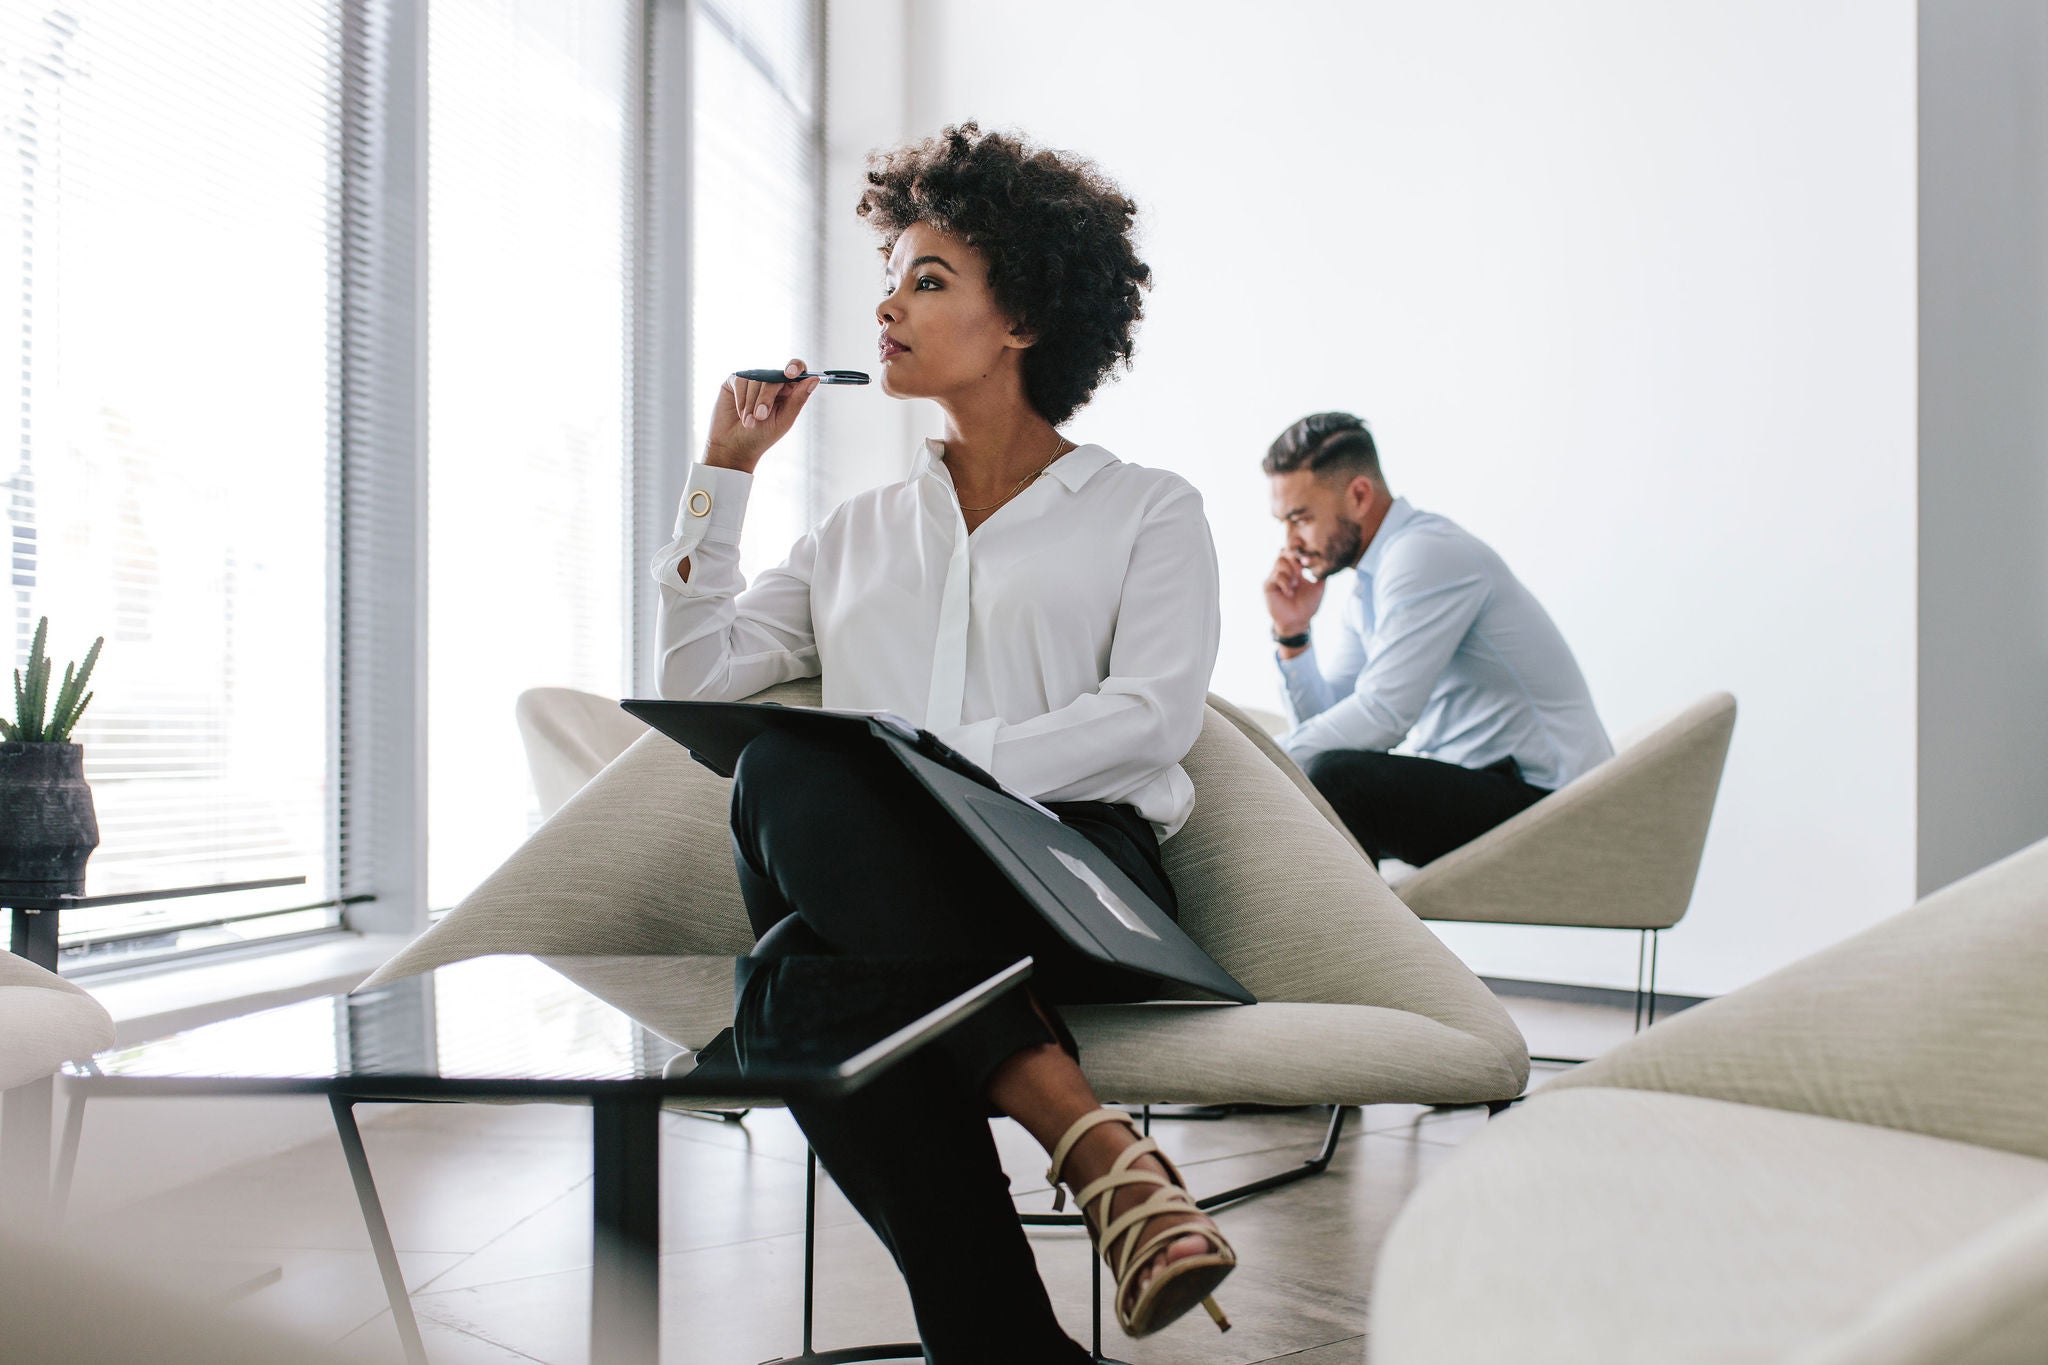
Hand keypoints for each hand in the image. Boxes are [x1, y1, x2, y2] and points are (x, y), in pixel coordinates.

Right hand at [703, 357, 820, 472]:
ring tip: (749, 422)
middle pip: (774, 376)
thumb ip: (798, 399)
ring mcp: (753, 379)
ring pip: (756, 378)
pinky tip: (741, 414)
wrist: (734, 446)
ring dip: (751, 403)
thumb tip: (814, 379)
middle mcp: (772, 381)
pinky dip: (741, 399)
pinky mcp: (736, 380)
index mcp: (788, 390)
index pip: (797, 369)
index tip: (790, 373)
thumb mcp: (784, 420)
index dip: (795, 367)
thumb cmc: (762, 436)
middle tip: (761, 416)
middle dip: (766, 398)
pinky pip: (740, 380)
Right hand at [1264, 551, 1323, 637]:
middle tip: (1303, 569)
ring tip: (1296, 584)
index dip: (1299, 548)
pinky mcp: (1268, 586)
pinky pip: (1275, 576)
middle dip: (1295, 557)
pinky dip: (1285, 583)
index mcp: (1295, 569)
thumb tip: (1328, 560)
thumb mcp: (1319, 587)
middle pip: (1285, 551)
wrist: (1298, 622)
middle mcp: (1284, 571)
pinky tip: (1290, 593)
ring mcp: (1275, 577)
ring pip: (1280, 561)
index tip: (1308, 556)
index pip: (1293, 551)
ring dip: (1290, 570)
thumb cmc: (1308, 605)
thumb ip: (1322, 573)